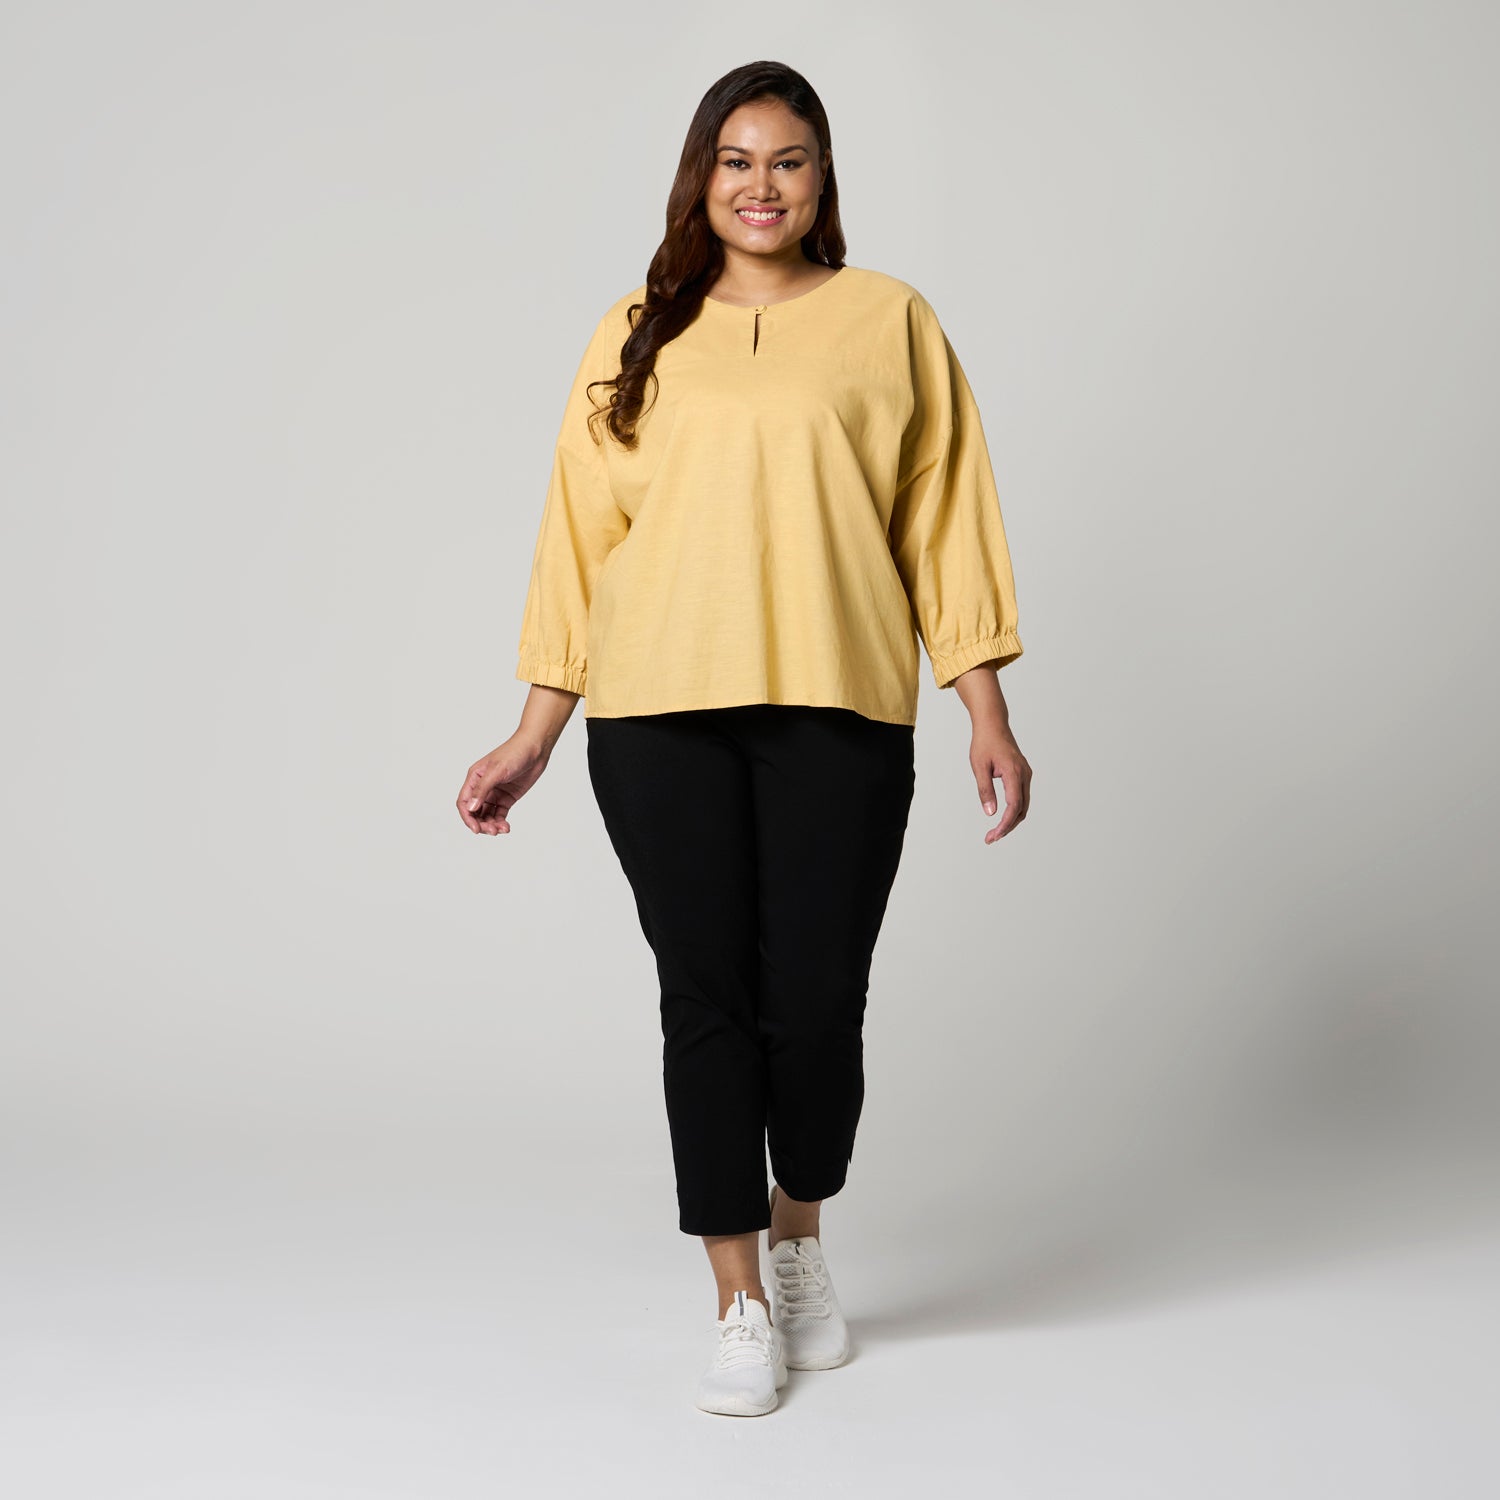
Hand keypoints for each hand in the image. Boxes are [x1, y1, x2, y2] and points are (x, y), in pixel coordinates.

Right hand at [457, 733, 550, 835]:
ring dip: (491, 825)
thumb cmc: (514, 753)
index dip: (468, 817)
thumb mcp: (497, 771)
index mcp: (474, 778)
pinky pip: (499, 814)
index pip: (464, 802)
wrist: (535, 749)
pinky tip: (506, 827)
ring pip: (487, 815)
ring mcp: (495, 793)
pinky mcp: (507, 798)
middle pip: (475, 812)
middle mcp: (482, 787)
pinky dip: (500, 822)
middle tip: (492, 831)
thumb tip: (471, 808)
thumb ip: (483, 790)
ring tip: (502, 829)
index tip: (476, 829)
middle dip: (481, 823)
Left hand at [970, 723, 1030, 843]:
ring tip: (995, 832)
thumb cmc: (984, 743)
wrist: (993, 724)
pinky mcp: (1024, 775)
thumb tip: (990, 813)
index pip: (1014, 805)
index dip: (1005, 824)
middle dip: (1008, 826)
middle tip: (991, 838)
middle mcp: (1024, 775)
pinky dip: (1014, 810)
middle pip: (1021, 809)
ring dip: (1012, 820)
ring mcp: (1026, 774)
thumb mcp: (979, 767)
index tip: (993, 835)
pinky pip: (1022, 797)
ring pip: (1023, 805)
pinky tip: (1002, 818)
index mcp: (1014, 772)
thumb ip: (985, 790)